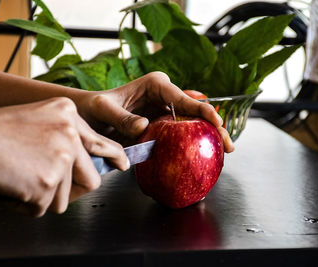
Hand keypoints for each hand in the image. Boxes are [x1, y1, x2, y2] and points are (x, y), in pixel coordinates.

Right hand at [0, 97, 128, 216]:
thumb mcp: (38, 117)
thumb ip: (65, 134)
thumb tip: (83, 160)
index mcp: (68, 114)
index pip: (102, 143)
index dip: (114, 157)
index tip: (122, 165)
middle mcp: (70, 133)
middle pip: (90, 178)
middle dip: (72, 190)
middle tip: (49, 188)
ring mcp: (62, 157)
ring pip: (64, 197)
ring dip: (41, 196)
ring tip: (19, 178)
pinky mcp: (48, 181)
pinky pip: (42, 207)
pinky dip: (25, 204)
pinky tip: (11, 186)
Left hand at [75, 72, 233, 152]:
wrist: (88, 117)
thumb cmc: (93, 108)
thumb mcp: (104, 110)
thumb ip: (122, 118)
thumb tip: (145, 125)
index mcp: (155, 85)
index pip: (183, 97)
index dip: (202, 110)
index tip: (216, 122)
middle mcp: (165, 97)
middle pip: (195, 112)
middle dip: (214, 126)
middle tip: (228, 145)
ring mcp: (166, 113)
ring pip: (193, 125)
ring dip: (208, 137)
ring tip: (224, 151)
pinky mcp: (164, 127)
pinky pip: (182, 136)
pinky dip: (194, 144)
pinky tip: (206, 155)